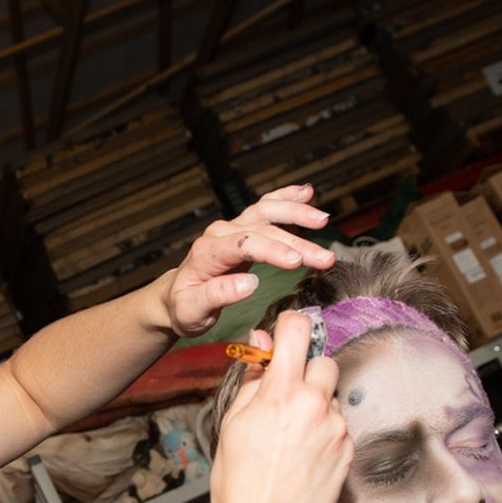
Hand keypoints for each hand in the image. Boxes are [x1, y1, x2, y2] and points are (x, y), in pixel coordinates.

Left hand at [162, 185, 335, 337]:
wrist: (177, 295)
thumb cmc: (184, 306)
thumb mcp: (192, 310)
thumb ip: (217, 295)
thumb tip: (249, 284)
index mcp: (208, 252)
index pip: (244, 244)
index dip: (272, 251)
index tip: (296, 262)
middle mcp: (221, 233)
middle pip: (263, 230)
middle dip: (297, 242)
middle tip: (324, 257)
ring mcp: (233, 227)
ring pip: (267, 212)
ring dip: (297, 213)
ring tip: (322, 220)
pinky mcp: (244, 229)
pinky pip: (266, 207)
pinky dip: (286, 197)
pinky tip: (306, 192)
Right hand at [209, 311, 350, 502]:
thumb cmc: (238, 482)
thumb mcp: (233, 422)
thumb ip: (253, 378)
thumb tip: (261, 344)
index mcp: (281, 393)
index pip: (297, 330)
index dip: (289, 327)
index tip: (284, 334)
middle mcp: (315, 406)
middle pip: (324, 362)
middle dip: (307, 371)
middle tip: (286, 394)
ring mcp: (337, 430)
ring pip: (333, 398)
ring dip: (317, 405)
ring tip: (292, 437)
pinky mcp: (349, 451)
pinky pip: (340, 427)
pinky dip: (325, 433)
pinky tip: (304, 456)